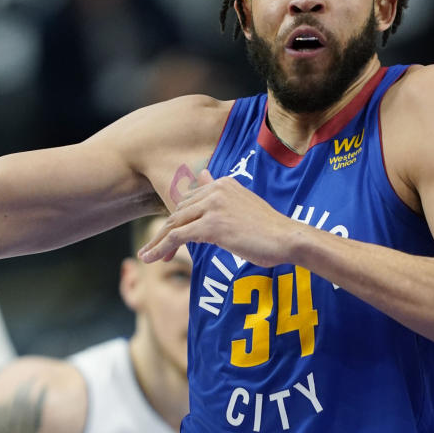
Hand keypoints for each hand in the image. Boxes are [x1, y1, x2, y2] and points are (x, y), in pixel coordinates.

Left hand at [139, 170, 300, 267]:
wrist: (288, 238)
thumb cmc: (270, 228)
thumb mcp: (243, 203)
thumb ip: (221, 193)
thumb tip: (203, 173)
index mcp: (222, 183)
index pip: (189, 201)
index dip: (178, 221)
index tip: (170, 238)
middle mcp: (215, 190)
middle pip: (178, 212)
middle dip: (164, 233)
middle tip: (153, 251)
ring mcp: (213, 206)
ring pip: (174, 224)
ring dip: (157, 242)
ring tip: (146, 256)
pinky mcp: (211, 225)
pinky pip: (178, 236)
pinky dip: (161, 248)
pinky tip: (151, 259)